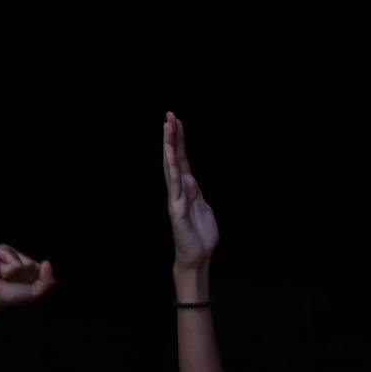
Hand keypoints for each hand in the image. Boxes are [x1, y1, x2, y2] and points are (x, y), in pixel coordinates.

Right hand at [0, 245, 53, 306]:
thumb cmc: (7, 295)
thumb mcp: (34, 293)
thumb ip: (47, 281)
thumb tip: (47, 263)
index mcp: (30, 268)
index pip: (44, 270)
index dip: (35, 281)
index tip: (21, 286)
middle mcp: (21, 259)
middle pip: (36, 266)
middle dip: (25, 278)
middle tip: (10, 281)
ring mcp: (11, 253)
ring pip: (27, 263)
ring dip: (15, 274)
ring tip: (3, 276)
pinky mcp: (1, 250)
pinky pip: (15, 260)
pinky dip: (7, 270)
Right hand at [163, 111, 218, 268]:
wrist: (198, 256)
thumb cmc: (201, 234)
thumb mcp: (203, 207)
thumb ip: (196, 193)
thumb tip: (191, 179)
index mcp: (188, 188)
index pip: (182, 159)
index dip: (180, 141)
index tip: (177, 121)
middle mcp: (179, 189)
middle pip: (175, 157)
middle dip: (172, 136)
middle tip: (169, 115)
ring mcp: (176, 197)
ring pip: (171, 167)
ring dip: (169, 146)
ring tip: (167, 127)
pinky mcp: (176, 208)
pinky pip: (174, 185)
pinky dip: (171, 168)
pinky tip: (169, 153)